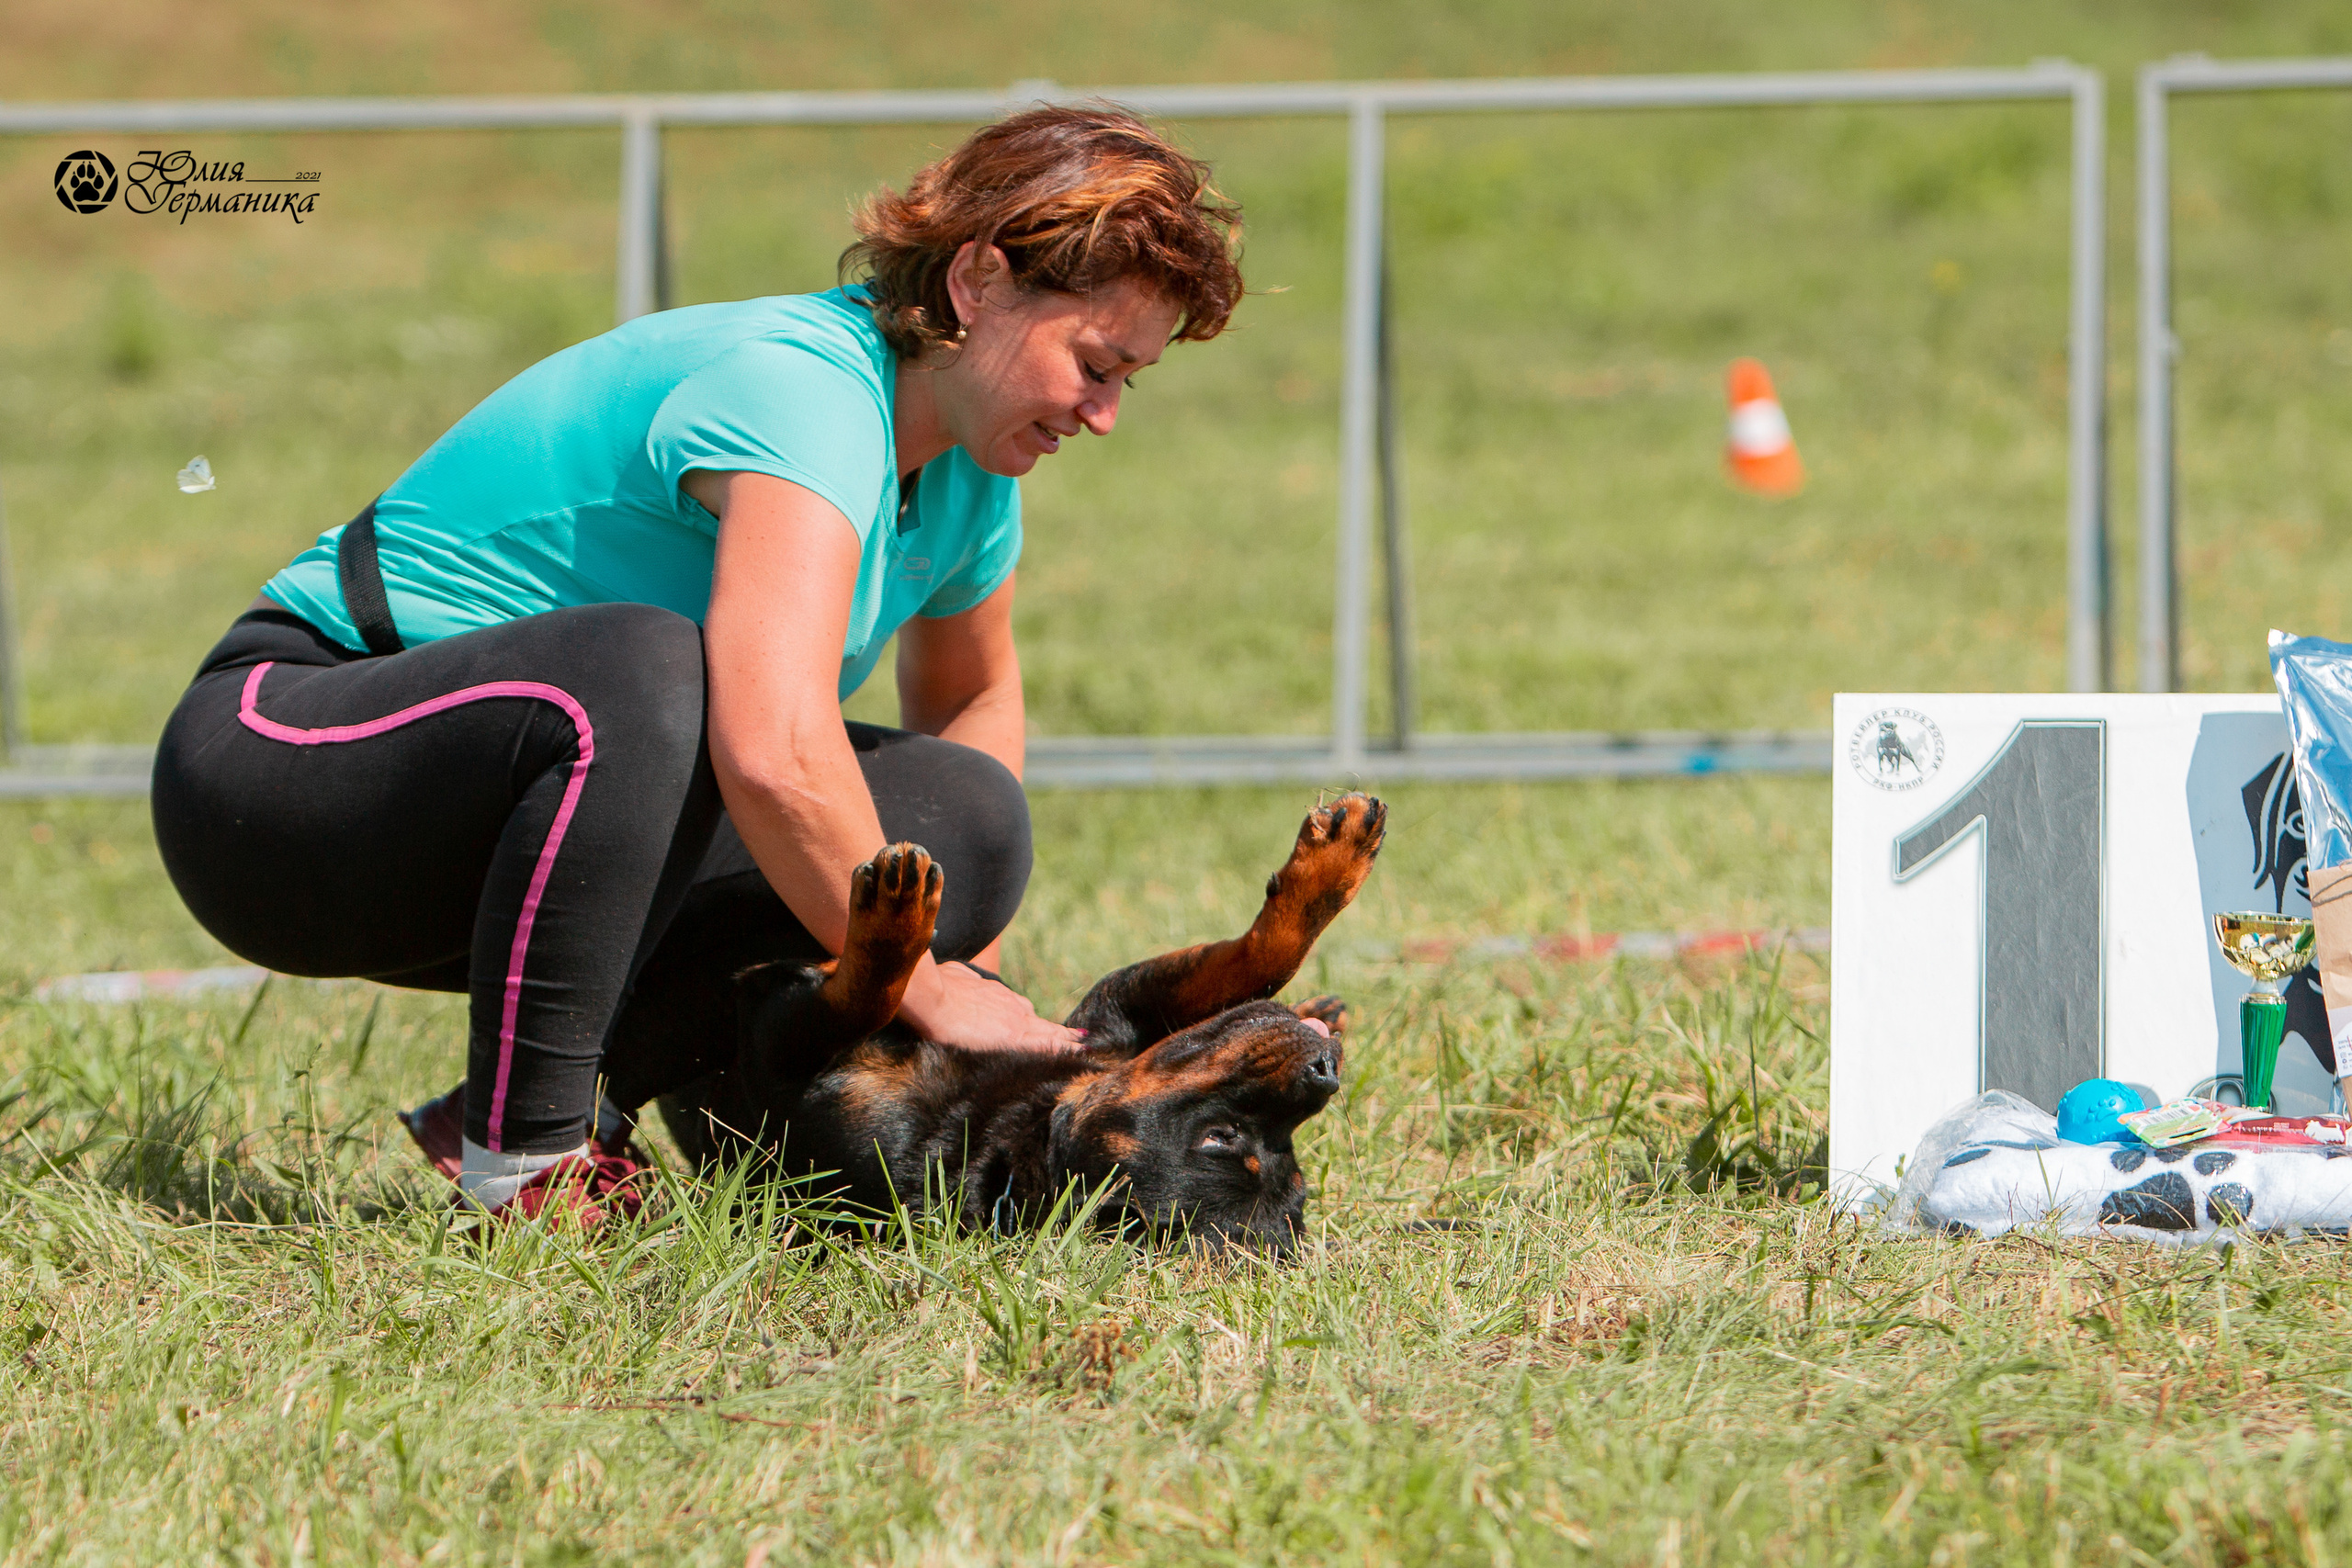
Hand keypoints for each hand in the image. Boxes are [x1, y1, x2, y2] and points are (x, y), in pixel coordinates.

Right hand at [896, 957, 1082, 1053]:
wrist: (935, 1000)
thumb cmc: (938, 986)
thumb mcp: (957, 976)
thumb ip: (966, 981)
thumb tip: (961, 980)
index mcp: (999, 996)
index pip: (1023, 1011)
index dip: (1035, 1020)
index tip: (1045, 1026)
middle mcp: (1012, 1007)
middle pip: (1041, 1023)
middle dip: (1060, 1032)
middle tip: (1079, 1037)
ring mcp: (1016, 1023)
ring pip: (1050, 1033)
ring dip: (1067, 1041)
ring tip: (1083, 1048)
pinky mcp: (1014, 1038)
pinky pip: (1047, 1045)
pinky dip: (1064, 1048)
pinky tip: (1080, 1053)